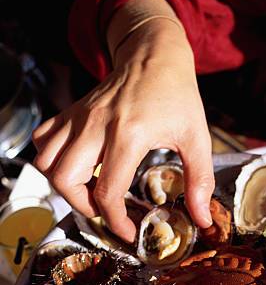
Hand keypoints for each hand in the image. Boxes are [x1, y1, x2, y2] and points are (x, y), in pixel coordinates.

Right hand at [33, 19, 213, 242]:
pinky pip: (42, 140)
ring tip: (90, 189)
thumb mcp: (197, 137)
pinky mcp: (70, 113)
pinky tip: (78, 164)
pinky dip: (51, 159)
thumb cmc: (177, 94)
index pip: (107, 192)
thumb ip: (200, 181)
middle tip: (106, 208)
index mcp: (128, 135)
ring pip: (46, 162)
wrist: (154, 53)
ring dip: (64, 185)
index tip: (129, 231)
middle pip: (64, 180)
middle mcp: (96, 126)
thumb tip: (203, 219)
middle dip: (83, 206)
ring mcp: (79, 118)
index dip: (116, 221)